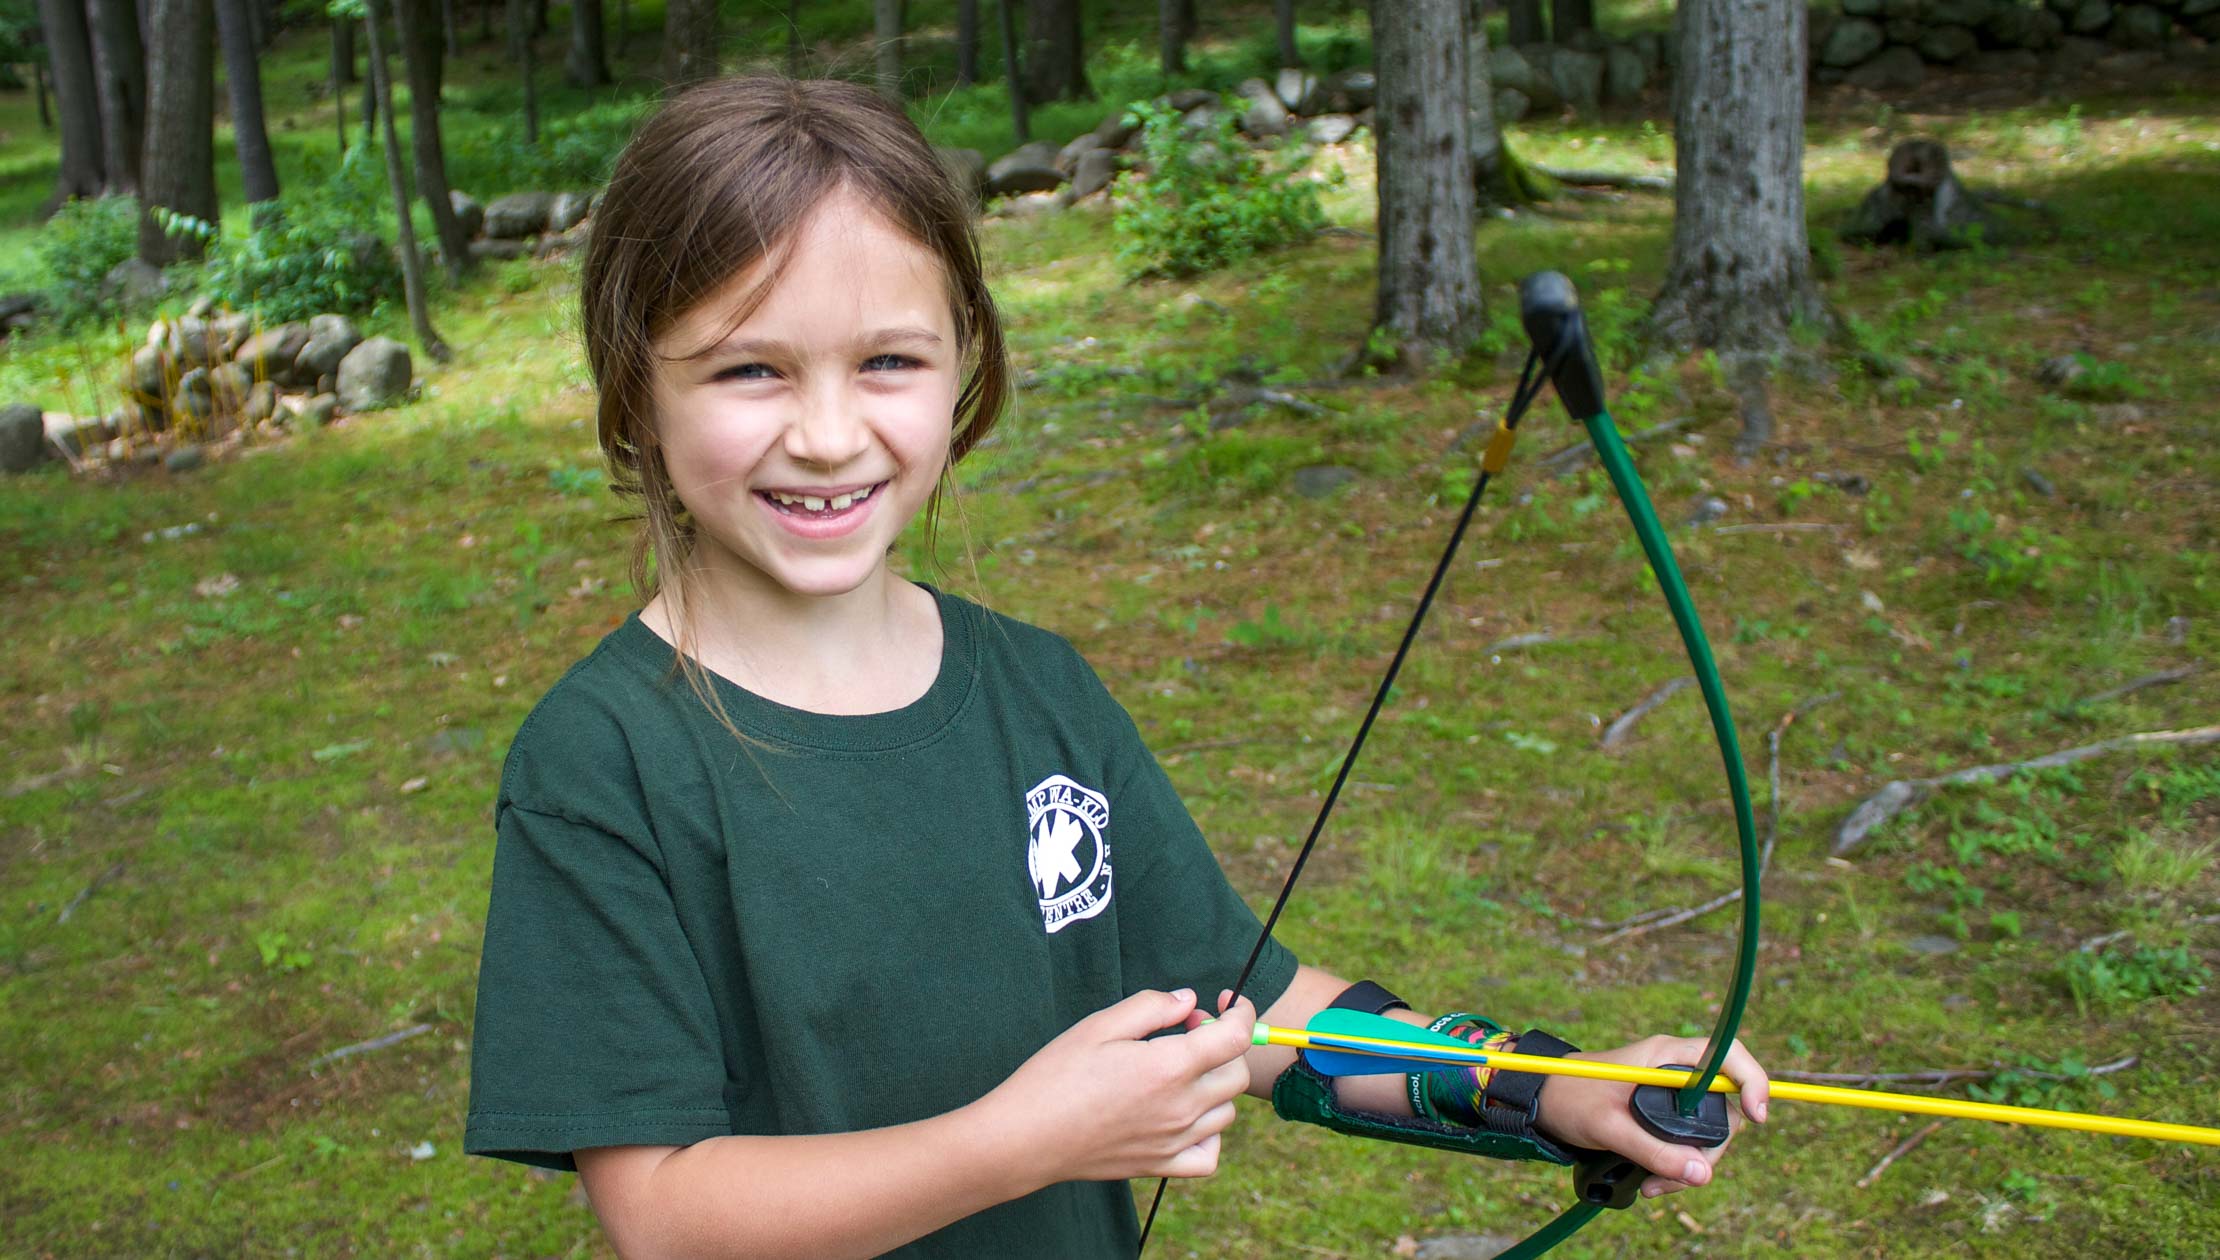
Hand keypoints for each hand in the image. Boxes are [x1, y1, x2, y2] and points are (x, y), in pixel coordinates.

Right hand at [985, 988, 1254, 1185]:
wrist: (1026, 1136)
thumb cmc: (1057, 1076)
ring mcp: (1173, 1141)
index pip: (1236, 1038)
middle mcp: (1181, 1107)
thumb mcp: (1100, 1025)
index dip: (1240, 1013)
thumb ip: (1152, 1007)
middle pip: (1237, 1075)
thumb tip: (1188, 1001)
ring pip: (1226, 1112)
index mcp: (1170, 1067)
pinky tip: (1185, 1116)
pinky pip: (1209, 1155)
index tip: (1225, 1002)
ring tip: (1181, 1071)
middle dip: (1224, 1045)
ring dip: (1216, 1085)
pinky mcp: (1159, 1166)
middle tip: (1188, 1032)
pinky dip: (1210, 1134)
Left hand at [1532, 1036, 1769, 1198]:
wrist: (1541, 1098)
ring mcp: (1671, 1091)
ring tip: (1653, 1185)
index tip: (1758, 1115)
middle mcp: (1676, 1069)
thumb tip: (1703, 1174)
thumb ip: (1653, 1151)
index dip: (1752, 1081)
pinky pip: (1688, 1140)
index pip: (1728, 1056)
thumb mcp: (1608, 1128)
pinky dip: (1677, 1164)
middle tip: (1682, 1177)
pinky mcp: (1663, 1112)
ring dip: (1690, 1164)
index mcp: (1667, 1055)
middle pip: (1725, 1106)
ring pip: (1707, 1130)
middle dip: (1710, 1148)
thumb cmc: (1569, 1099)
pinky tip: (1652, 1180)